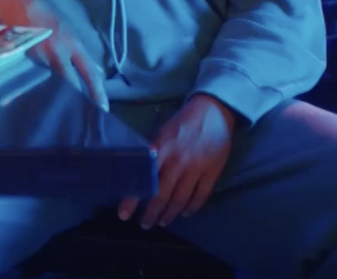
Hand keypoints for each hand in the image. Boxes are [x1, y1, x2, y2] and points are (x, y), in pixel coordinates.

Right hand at [0, 0, 107, 110]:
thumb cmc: (43, 15)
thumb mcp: (67, 30)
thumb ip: (79, 52)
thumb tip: (96, 70)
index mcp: (72, 43)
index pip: (89, 72)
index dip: (97, 92)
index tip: (103, 109)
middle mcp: (57, 50)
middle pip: (70, 83)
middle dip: (75, 100)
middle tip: (80, 117)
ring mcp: (37, 54)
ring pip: (49, 83)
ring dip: (53, 97)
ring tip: (56, 111)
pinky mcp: (20, 56)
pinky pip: (28, 79)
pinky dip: (31, 89)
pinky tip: (32, 99)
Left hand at [118, 93, 235, 228]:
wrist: (212, 112)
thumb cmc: (181, 123)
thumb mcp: (160, 134)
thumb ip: (150, 153)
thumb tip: (135, 174)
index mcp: (159, 150)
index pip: (142, 180)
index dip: (132, 199)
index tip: (123, 214)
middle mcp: (176, 161)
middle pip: (161, 195)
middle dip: (151, 213)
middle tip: (144, 224)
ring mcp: (195, 168)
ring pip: (180, 199)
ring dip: (169, 214)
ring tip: (162, 222)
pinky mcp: (212, 172)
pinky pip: (200, 196)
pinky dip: (191, 208)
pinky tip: (184, 213)